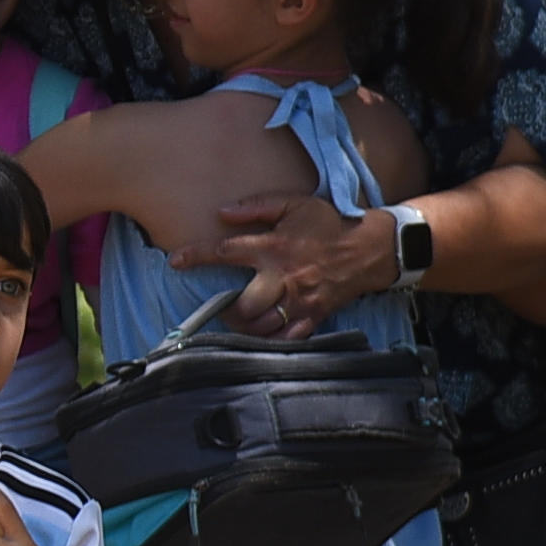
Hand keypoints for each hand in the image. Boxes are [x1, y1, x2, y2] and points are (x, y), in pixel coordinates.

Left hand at [188, 195, 394, 336]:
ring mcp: (300, 300)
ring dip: (243, 328)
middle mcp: (284, 277)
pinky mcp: (313, 316)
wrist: (371, 248)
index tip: (175, 261)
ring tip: (237, 321)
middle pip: (243, 306)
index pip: (226, 252)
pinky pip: (286, 339)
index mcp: (274, 247)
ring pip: (261, 327)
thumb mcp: (294, 204)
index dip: (196, 256)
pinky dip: (269, 342)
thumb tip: (222, 212)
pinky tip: (259, 337)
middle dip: (226, 310)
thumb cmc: (328, 224)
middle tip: (220, 307)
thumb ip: (257, 206)